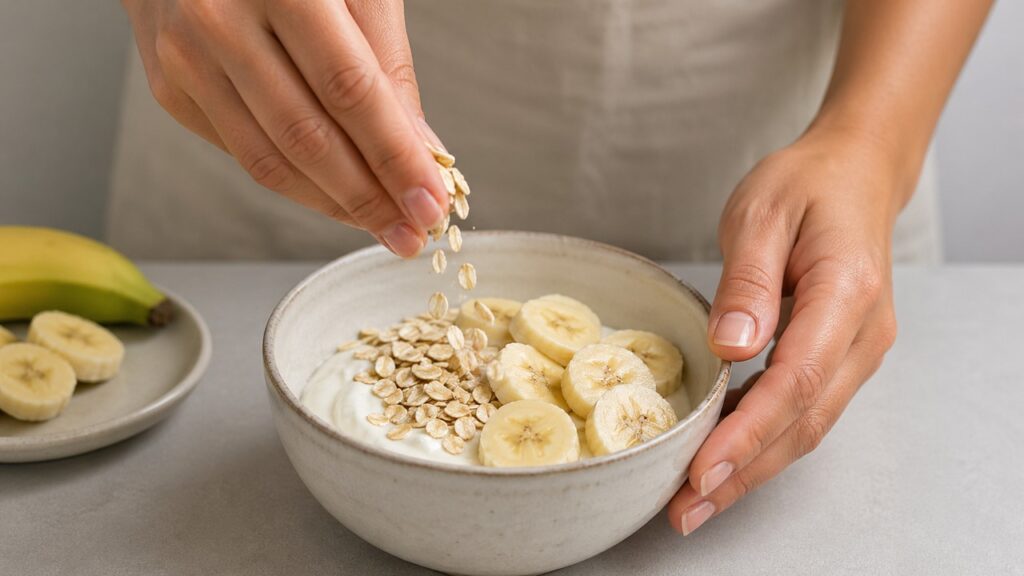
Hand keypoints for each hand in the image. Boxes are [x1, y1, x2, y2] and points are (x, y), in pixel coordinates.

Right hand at [122, 0, 448, 256]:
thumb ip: (388, 65)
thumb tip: (423, 152)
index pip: (349, 91)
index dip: (394, 156)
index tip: (431, 202)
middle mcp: (219, 19)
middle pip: (307, 137)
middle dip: (369, 198)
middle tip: (412, 233)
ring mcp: (185, 58)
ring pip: (269, 161)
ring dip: (334, 204)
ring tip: (381, 224)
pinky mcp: (171, 89)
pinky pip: (244, 154)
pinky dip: (297, 184)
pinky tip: (334, 195)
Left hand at [668, 128, 901, 534]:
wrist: (856, 175)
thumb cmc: (806, 185)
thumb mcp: (762, 213)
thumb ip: (747, 281)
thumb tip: (732, 347)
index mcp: (846, 293)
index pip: (796, 380)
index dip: (747, 433)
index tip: (701, 470)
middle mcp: (862, 334)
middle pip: (804, 421)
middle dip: (744, 472)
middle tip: (686, 509)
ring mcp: (857, 349)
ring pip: (807, 426)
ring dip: (752, 469)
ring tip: (697, 502)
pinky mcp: (841, 356)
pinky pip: (804, 409)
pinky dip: (764, 441)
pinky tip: (724, 459)